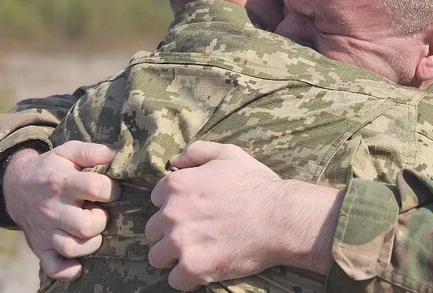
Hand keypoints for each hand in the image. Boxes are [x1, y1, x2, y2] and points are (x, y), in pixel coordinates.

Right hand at [3, 141, 120, 280]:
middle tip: (99, 212)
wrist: (16, 186)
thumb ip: (93, 151)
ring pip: (73, 248)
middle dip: (101, 220)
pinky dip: (69, 269)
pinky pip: (54, 267)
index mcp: (62, 182)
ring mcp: (45, 231)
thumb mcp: (68, 151)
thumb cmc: (51, 168)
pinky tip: (80, 261)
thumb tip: (119, 156)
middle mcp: (53, 209)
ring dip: (90, 243)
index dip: (112, 189)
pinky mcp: (39, 247)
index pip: (96, 188)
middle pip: (85, 225)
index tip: (111, 189)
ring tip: (91, 230)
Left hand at [145, 141, 342, 290]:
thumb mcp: (228, 154)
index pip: (156, 199)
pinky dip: (186, 278)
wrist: (280, 218)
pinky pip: (174, 281)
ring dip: (172, 257)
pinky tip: (202, 270)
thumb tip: (173, 161)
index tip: (191, 211)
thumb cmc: (256, 184)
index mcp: (176, 184)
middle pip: (153, 230)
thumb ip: (196, 152)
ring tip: (194, 254)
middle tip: (194, 234)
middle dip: (169, 232)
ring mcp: (180, 242)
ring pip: (157, 257)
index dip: (173, 205)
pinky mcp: (193, 267)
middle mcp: (172, 212)